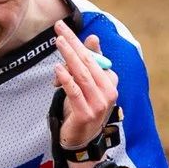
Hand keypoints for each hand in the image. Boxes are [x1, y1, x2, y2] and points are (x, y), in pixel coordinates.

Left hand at [52, 21, 119, 154]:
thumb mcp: (87, 85)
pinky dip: (66, 79)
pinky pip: (75, 92)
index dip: (78, 42)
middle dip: (73, 44)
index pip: (94, 58)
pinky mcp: (85, 113)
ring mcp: (98, 104)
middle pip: (89, 63)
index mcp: (110, 82)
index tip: (64, 27)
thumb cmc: (83, 108)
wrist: (81, 139)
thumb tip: (93, 38)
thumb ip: (89, 64)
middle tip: (59, 28)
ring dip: (69, 57)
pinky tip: (58, 68)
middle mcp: (108, 92)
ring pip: (82, 75)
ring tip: (58, 42)